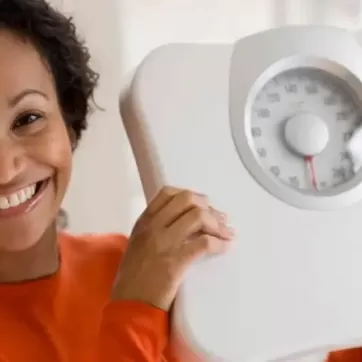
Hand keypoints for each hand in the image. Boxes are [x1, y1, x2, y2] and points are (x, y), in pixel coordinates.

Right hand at [111, 186, 233, 310]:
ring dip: (217, 223)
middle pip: (187, 199)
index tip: (202, 206)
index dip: (190, 196)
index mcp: (144, 222)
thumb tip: (183, 222)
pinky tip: (226, 247)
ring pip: (198, 216)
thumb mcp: (138, 244)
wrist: (129, 305)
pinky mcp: (175, 262)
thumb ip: (155, 229)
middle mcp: (153, 227)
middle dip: (207, 206)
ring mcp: (164, 243)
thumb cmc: (133, 277)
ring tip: (226, 232)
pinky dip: (220, 243)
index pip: (168, 193)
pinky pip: (204, 243)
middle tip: (218, 218)